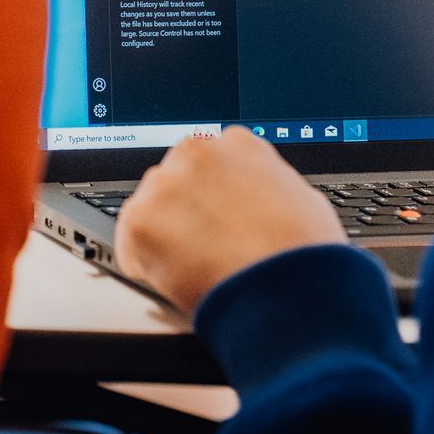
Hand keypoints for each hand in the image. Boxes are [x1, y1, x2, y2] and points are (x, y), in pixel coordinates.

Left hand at [115, 127, 346, 314]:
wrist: (290, 290)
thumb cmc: (304, 254)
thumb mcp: (300, 199)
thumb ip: (266, 187)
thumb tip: (256, 200)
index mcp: (238, 144)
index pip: (206, 163)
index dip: (209, 197)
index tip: (212, 218)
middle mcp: (199, 152)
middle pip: (173, 180)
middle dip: (182, 211)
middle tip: (201, 247)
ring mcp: (168, 184)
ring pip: (149, 208)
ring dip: (163, 235)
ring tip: (193, 267)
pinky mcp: (143, 220)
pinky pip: (129, 243)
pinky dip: (144, 264)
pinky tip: (173, 278)